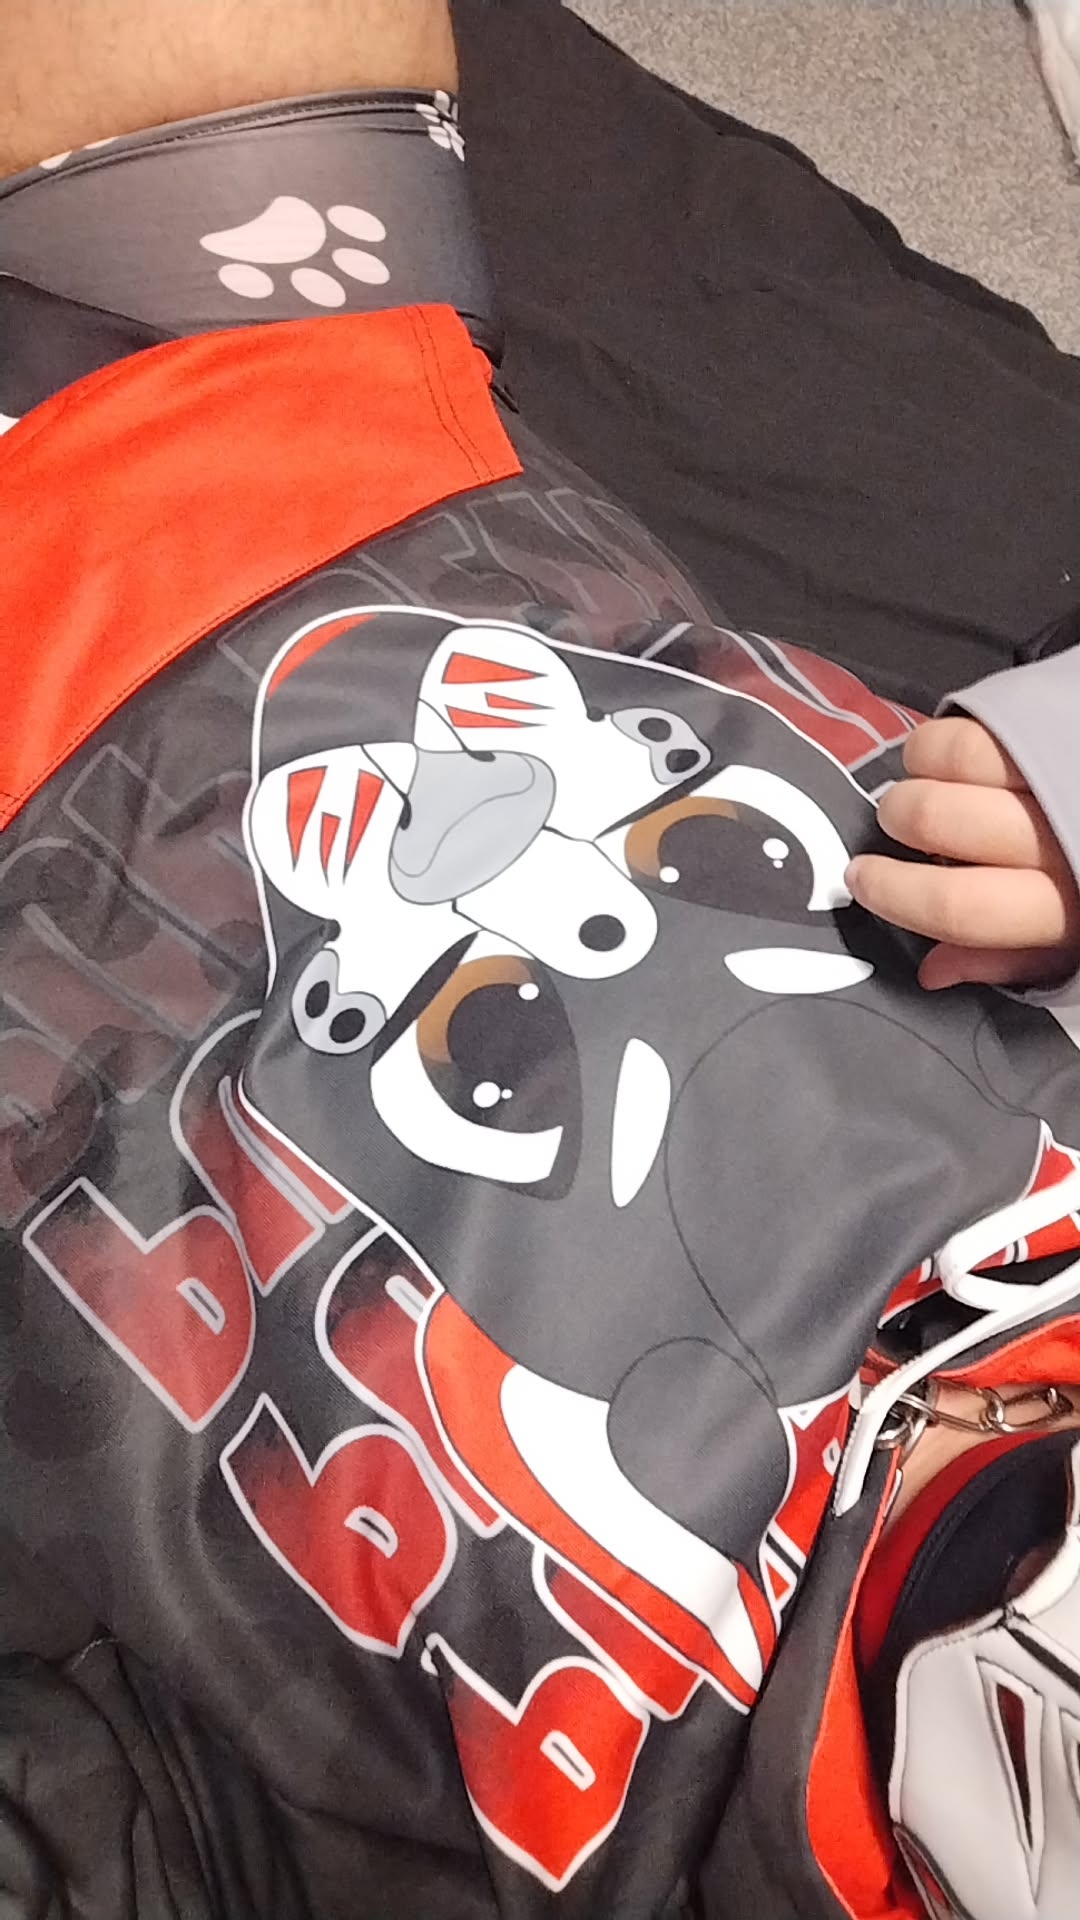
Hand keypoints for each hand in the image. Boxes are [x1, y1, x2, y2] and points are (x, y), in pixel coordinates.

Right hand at [845, 717, 1079, 990]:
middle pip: (940, 824)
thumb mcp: (1072, 942)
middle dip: (899, 823)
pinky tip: (949, 757)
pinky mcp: (1051, 726)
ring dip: (916, 776)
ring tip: (924, 786)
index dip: (896, 895)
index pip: (960, 908)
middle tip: (899, 826)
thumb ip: (1001, 959)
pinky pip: (971, 726)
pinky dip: (939, 742)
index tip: (862, 880)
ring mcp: (1055, 771)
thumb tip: (930, 970)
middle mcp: (1058, 838)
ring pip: (949, 764)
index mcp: (1065, 908)